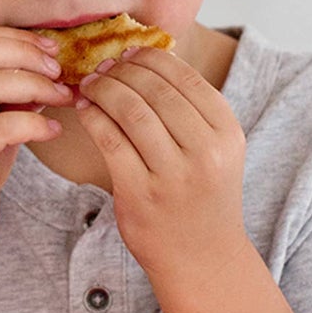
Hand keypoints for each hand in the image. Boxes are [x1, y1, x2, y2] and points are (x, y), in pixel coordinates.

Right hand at [0, 28, 72, 252]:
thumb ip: (9, 94)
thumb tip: (50, 66)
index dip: (18, 38)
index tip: (52, 49)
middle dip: (28, 56)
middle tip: (59, 71)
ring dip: (37, 86)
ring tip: (63, 97)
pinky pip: (2, 126)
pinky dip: (35, 123)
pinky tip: (53, 129)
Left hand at [76, 47, 250, 284]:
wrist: (202, 259)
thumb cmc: (202, 198)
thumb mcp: (216, 151)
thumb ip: (191, 111)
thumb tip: (146, 59)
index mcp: (227, 133)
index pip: (185, 77)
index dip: (150, 58)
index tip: (128, 53)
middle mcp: (206, 151)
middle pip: (155, 90)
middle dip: (121, 70)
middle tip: (102, 67)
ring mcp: (173, 175)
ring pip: (131, 111)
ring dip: (103, 89)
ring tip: (89, 85)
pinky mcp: (140, 194)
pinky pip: (109, 140)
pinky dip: (92, 117)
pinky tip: (84, 108)